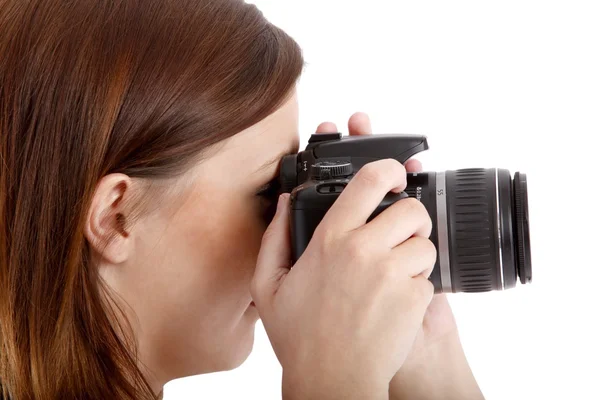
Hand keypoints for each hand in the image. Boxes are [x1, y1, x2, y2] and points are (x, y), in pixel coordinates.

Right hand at [251, 128, 435, 398]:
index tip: (394, 174)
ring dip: (414, 255)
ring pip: (425, 244)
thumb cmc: (300, 336)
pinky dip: (417, 287)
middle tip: (398, 233)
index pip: (370, 181)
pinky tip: (393, 303)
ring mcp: (393, 274)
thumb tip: (286, 202)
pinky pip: (429, 279)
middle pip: (411, 209)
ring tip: (393, 274)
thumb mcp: (269, 285)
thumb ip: (275, 237)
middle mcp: (365, 249)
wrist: (332, 378)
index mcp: (331, 239)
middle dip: (410, 217)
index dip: (388, 169)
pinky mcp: (414, 299)